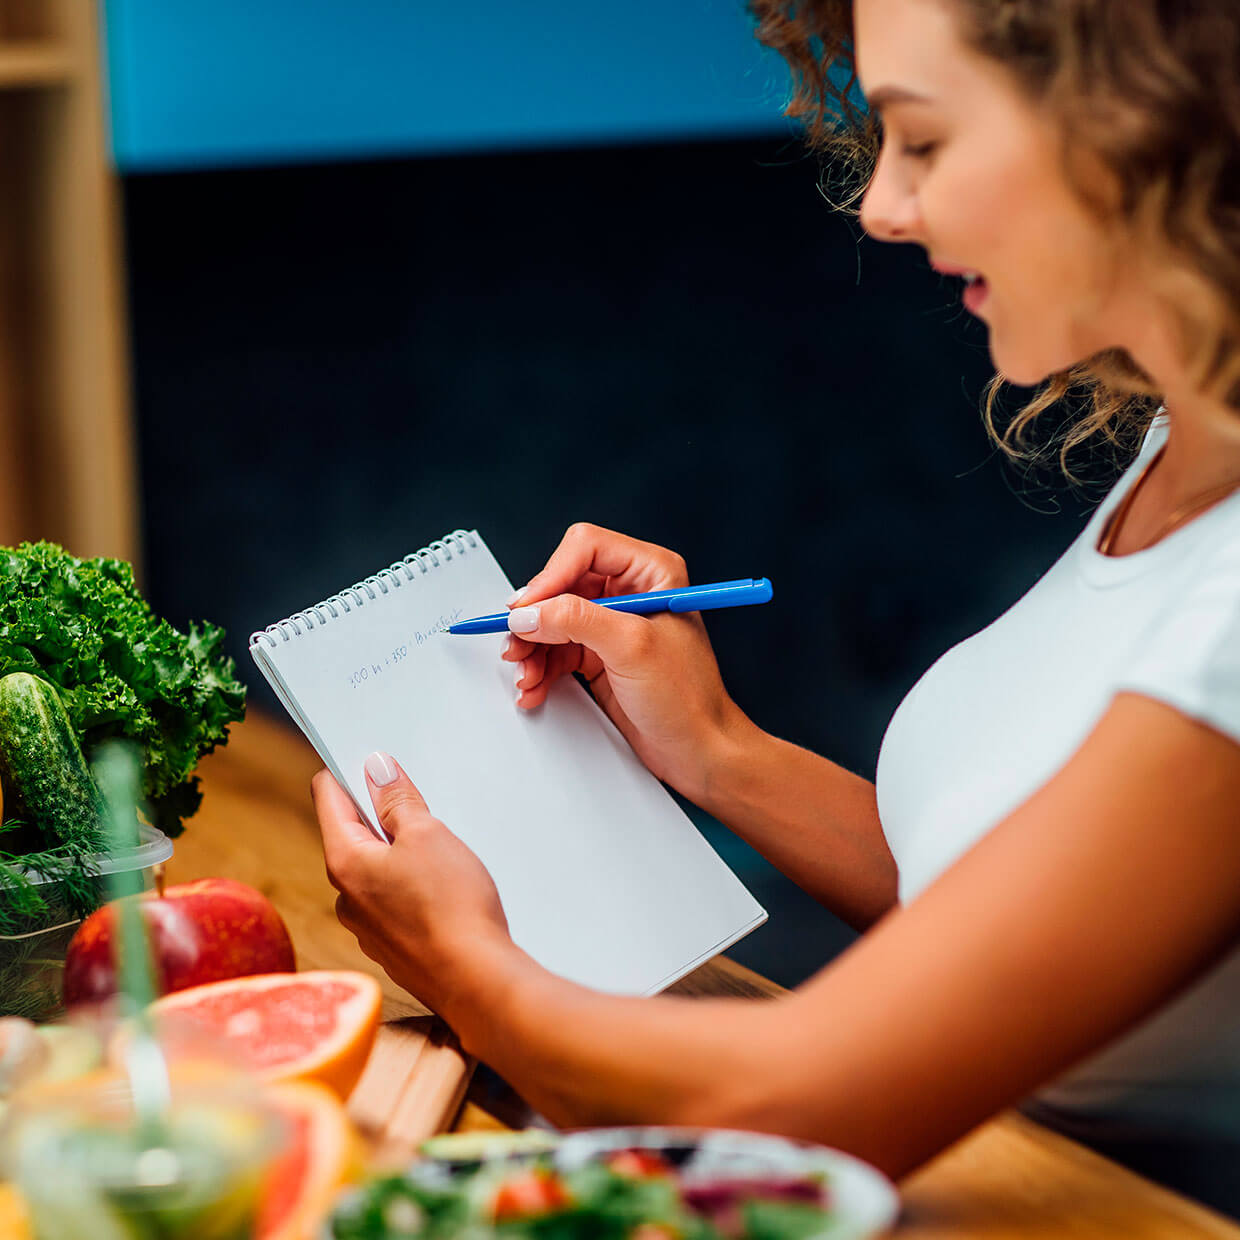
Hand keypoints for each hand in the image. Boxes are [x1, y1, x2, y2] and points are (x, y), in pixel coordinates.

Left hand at [312, 753, 511, 1015]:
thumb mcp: (427, 835)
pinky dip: (411, 885)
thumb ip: (397, 801)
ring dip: (399, 852)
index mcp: (345, 862)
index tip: (369, 759)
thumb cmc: (451, 908)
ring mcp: (368, 927)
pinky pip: (393, 901)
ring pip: (376, 871)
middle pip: (353, 835)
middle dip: (381, 814)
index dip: (347, 773)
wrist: (476, 981)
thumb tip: (376, 770)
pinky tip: (444, 887)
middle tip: (417, 799)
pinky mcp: (393, 947)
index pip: (329, 800)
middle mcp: (346, 897)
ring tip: (440, 848)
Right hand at [499, 522, 749, 802]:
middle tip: (518, 644)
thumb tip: (531, 611)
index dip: (551, 576)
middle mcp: (631, 591)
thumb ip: (577, 621)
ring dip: (533, 649)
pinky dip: (541, 668)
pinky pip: (557, 650)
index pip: (585, 548)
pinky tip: (534, 687)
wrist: (699, 750)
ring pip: (553, 620)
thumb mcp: (632, 648)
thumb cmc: (689, 697)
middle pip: (562, 585)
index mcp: (651, 571)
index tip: (528, 609)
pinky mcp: (601, 654)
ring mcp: (614, 624)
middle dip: (536, 619)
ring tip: (526, 675)